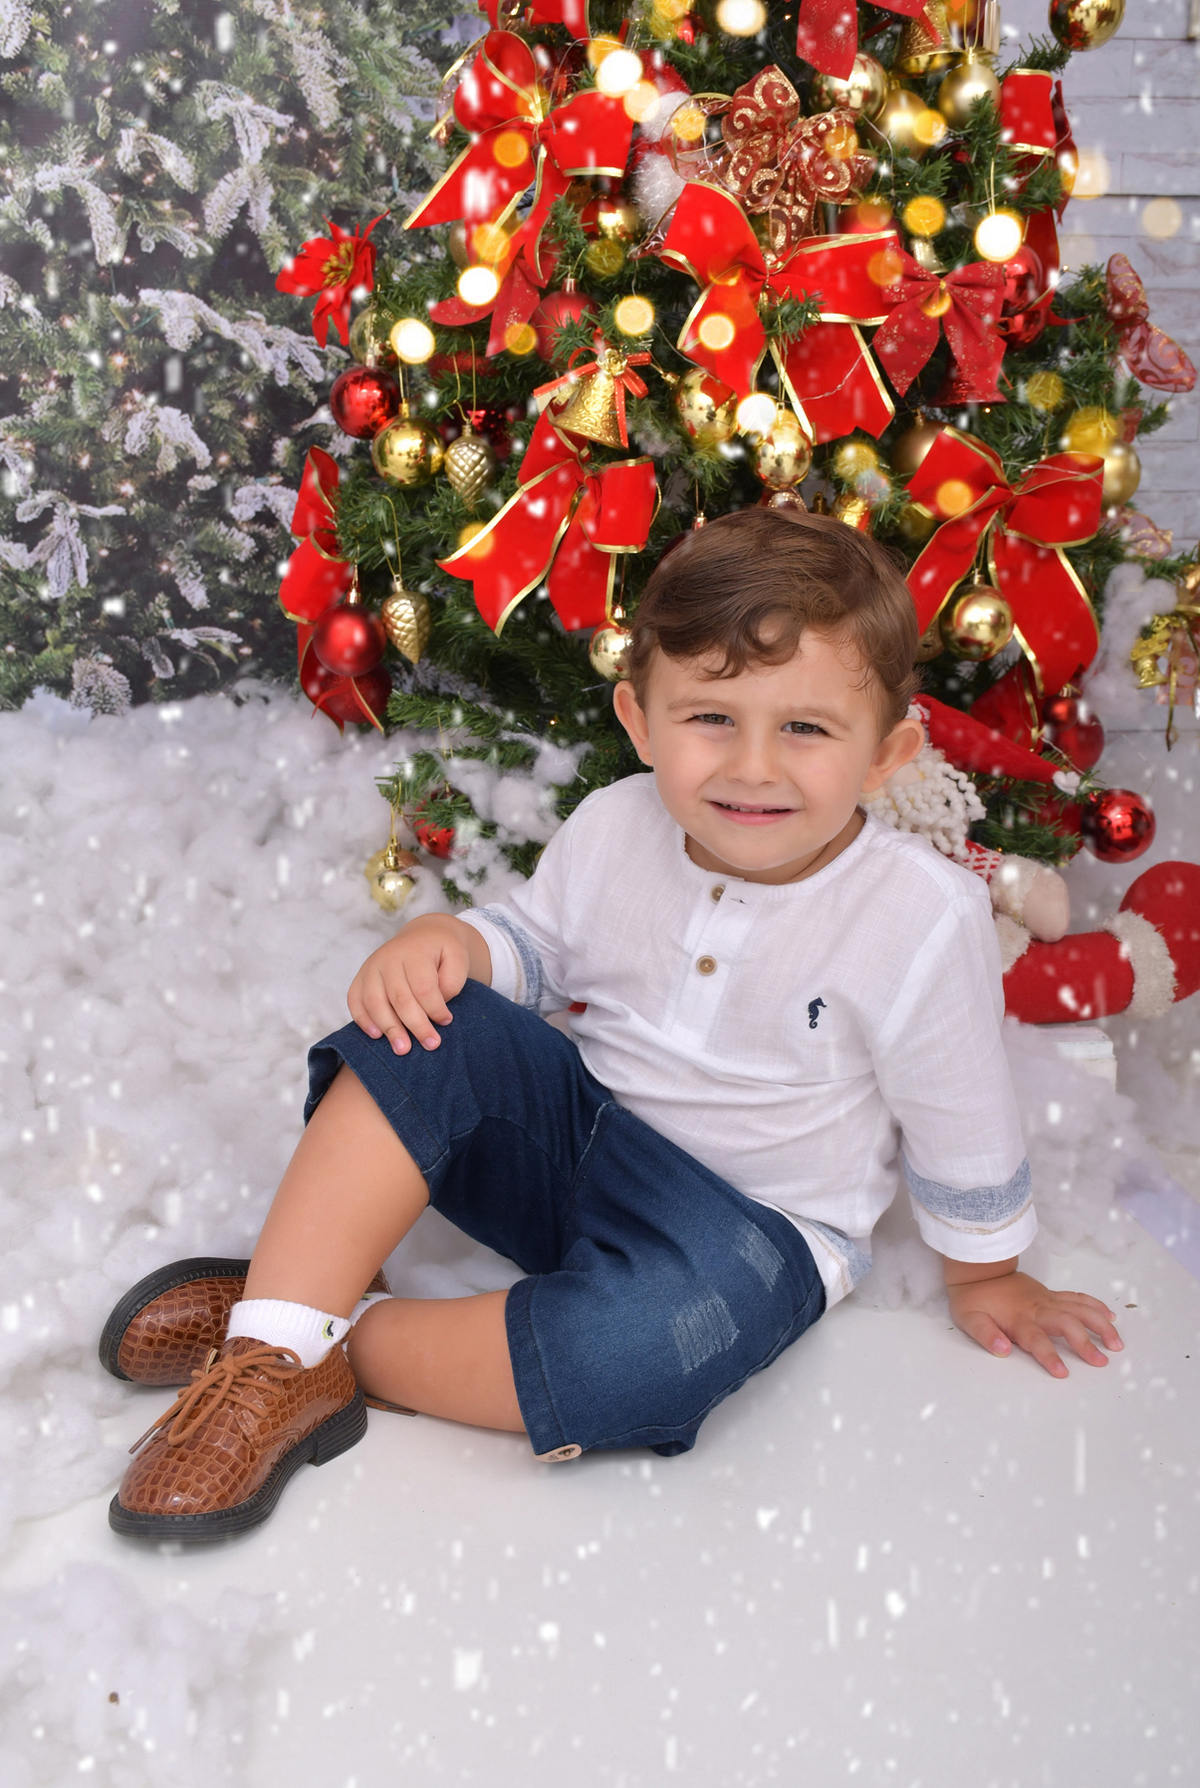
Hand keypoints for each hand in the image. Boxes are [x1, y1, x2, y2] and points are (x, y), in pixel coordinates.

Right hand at [347, 915, 469, 1054]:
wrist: (423, 935)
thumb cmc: (442, 952)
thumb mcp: (458, 958)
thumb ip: (452, 981)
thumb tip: (436, 1006)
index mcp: (414, 951)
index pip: (422, 987)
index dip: (435, 1009)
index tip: (447, 1021)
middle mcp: (388, 957)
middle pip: (399, 997)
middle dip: (415, 1025)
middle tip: (431, 1045)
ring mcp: (371, 967)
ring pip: (374, 1001)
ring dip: (389, 1028)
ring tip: (403, 1049)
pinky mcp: (360, 977)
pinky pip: (354, 1000)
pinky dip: (363, 1020)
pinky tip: (377, 1036)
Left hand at [947, 1270, 1122, 1378]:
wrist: (978, 1269)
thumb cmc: (973, 1299)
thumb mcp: (968, 1319)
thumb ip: (985, 1334)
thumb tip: (1002, 1350)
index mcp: (1018, 1319)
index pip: (1036, 1340)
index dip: (1049, 1356)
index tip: (1063, 1373)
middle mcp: (1037, 1308)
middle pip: (1067, 1323)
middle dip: (1085, 1343)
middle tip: (1102, 1361)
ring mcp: (1047, 1299)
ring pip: (1079, 1309)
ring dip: (1100, 1324)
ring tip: (1117, 1343)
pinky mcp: (1051, 1294)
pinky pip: (1077, 1298)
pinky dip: (1095, 1306)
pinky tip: (1110, 1316)